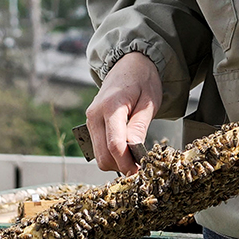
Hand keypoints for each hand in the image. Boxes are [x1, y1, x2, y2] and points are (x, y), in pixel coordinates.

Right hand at [85, 50, 161, 171]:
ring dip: (116, 162)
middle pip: (103, 155)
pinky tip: (126, 149)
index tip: (140, 173)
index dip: (128, 164)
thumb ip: (139, 127)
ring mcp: (90, 120)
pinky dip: (111, 155)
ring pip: (99, 155)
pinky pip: (98, 148)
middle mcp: (94, 115)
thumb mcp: (149, 102)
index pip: (115, 145)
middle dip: (122, 167)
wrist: (129, 64)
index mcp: (110, 107)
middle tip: (140, 168)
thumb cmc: (142, 80)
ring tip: (135, 157)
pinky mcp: (91, 125)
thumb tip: (135, 152)